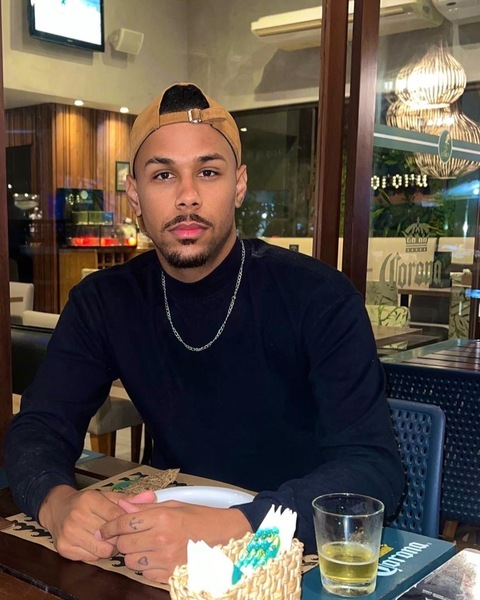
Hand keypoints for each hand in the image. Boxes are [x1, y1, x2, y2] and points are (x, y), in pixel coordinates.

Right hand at [38, 485, 128, 561]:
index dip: (127, 524)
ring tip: (109, 540)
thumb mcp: (106, 496)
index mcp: (90, 499)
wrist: (57, 509)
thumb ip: (128, 499)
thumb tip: (151, 496)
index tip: (130, 526)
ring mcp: (69, 533)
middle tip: (119, 534)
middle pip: (111, 536)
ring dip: (109, 548)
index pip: (116, 516)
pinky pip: (90, 559)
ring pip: (102, 550)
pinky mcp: (64, 548)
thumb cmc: (86, 503)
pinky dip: (96, 554)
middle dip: (119, 537)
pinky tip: (95, 544)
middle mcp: (77, 516)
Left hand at [97, 491, 251, 582]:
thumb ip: (146, 508)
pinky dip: (145, 567)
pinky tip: (156, 557)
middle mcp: (161, 539)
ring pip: (131, 562)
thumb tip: (123, 506)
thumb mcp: (173, 505)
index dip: (110, 526)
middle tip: (129, 537)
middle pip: (123, 545)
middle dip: (121, 541)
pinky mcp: (170, 575)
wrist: (224, 536)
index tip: (104, 529)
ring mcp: (166, 559)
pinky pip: (145, 574)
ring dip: (132, 555)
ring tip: (144, 547)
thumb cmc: (199, 517)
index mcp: (162, 517)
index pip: (124, 522)